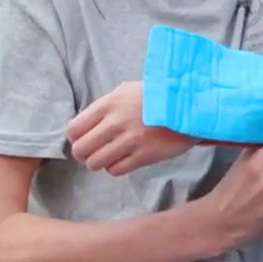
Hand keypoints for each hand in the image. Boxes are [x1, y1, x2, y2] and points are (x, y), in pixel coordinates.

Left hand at [67, 81, 193, 174]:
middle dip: (84, 153)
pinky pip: (115, 170)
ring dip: (100, 162)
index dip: (75, 137)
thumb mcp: (126, 90)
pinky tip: (124, 159)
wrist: (188, 105)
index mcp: (108, 104)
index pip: (74, 129)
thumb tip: (86, 124)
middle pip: (81, 150)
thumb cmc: (156, 96)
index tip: (83, 138)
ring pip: (95, 163)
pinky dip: (115, 167)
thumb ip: (105, 106)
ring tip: (110, 155)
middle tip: (94, 150)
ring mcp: (129, 141)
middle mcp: (115, 123)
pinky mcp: (143, 156)